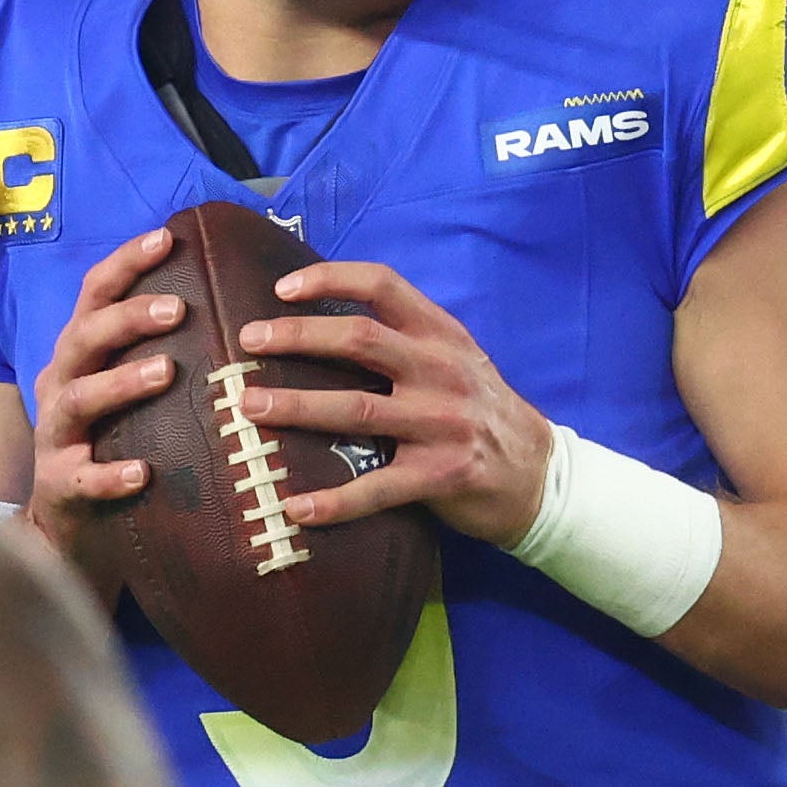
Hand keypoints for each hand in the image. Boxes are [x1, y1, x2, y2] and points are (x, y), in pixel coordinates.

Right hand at [27, 224, 189, 594]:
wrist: (67, 521)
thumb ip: (163, 349)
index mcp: (80, 354)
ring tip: (166, 372)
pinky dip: (111, 475)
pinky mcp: (61, 485)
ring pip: (81, 399)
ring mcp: (57, 435)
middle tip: (180, 309)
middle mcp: (61, 384)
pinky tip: (143, 473)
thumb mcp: (129, 389)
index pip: (95, 295)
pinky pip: (83, 478)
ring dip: (123, 383)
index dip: (126, 262)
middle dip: (129, 318)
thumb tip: (235, 305)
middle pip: (85, 337)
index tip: (166, 238)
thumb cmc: (113, 440)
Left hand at [234, 263, 554, 541]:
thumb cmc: (482, 413)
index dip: (330, 278)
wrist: (540, 475)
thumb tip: (325, 328)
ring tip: (250, 408)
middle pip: (359, 340)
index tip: (282, 289)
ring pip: (356, 409)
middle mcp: (442, 371)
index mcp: (442, 334)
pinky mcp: (440, 476)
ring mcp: (442, 424)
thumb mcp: (456, 360)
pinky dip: (333, 501)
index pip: (383, 286)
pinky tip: (295, 508)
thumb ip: (406, 341)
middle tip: (247, 342)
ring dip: (296, 407)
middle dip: (295, 337)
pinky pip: (376, 488)